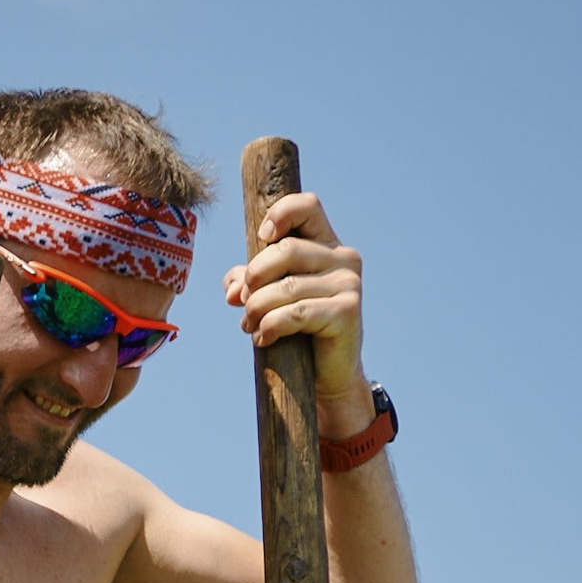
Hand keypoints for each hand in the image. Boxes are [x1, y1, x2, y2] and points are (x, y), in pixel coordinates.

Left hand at [224, 191, 366, 421]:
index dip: (281, 213)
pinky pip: (296, 313)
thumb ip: (251, 281)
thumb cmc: (298, 331)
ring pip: (287, 286)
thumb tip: (232, 285)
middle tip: (241, 303)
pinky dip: (271, 326)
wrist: (328, 376)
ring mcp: (349, 284)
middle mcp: (343, 258)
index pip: (307, 206)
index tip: (262, 237)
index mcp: (326, 244)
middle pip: (286, 250)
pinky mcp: (347, 312)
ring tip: (248, 326)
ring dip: (257, 308)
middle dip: (254, 278)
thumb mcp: (271, 298)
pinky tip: (263, 339)